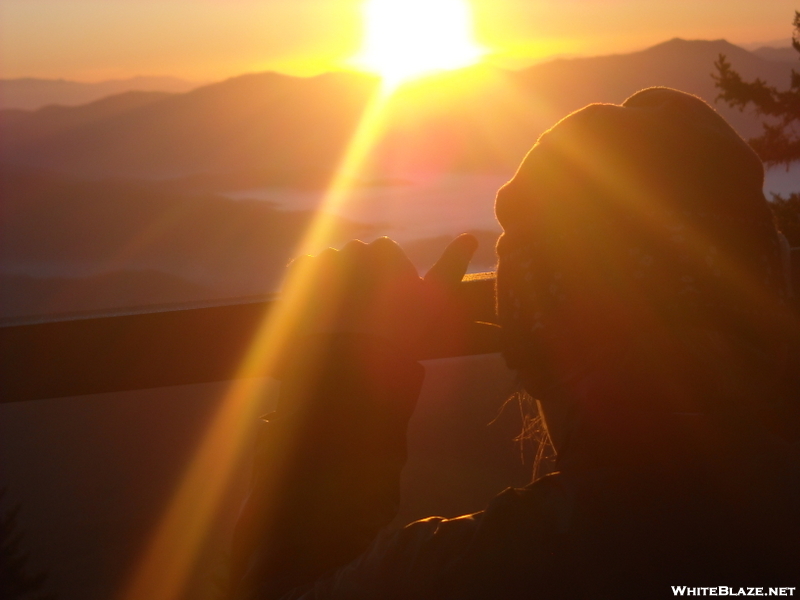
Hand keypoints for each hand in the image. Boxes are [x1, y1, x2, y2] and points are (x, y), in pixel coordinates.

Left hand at [283, 234, 477, 355]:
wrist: (351, 364)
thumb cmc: (403, 334)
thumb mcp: (437, 302)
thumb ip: (453, 266)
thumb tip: (471, 236)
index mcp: (382, 252)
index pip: (387, 255)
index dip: (391, 279)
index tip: (391, 306)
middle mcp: (350, 250)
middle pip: (358, 259)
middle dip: (362, 278)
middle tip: (365, 315)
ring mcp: (321, 265)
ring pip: (332, 267)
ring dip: (336, 283)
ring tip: (342, 318)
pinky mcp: (297, 281)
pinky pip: (304, 276)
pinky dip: (312, 290)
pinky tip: (322, 313)